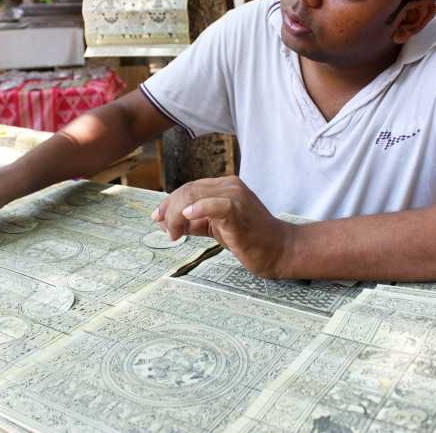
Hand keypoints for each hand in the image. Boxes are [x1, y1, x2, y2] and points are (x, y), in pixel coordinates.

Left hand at [153, 176, 293, 277]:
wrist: (279, 250)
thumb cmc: (250, 239)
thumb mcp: (216, 228)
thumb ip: (194, 222)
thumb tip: (165, 222)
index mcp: (224, 186)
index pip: (189, 188)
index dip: (169, 203)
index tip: (157, 218)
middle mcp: (229, 186)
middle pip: (188, 190)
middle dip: (169, 210)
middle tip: (166, 231)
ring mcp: (235, 196)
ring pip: (194, 196)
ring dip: (177, 216)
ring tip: (175, 234)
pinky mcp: (239, 211)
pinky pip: (216, 205)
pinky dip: (199, 209)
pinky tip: (187, 218)